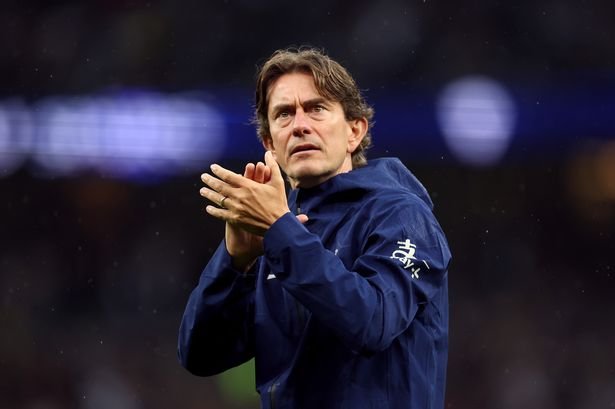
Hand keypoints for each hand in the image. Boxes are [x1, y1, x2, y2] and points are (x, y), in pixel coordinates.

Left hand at [199, 152, 307, 270]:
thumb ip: (272, 166)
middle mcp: (239, 196)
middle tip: (203, 177)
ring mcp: (236, 208)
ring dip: (209, 194)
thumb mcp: (277, 182)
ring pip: (218, 199)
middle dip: (210, 181)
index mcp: (248, 186)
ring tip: (202, 190)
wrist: (278, 225)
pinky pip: (221, 214)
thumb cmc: (279, 203)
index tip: (212, 167)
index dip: (219, 171)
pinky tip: (208, 208)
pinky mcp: (236, 219)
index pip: (229, 176)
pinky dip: (213, 211)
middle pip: (220, 186)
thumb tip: (267, 153)